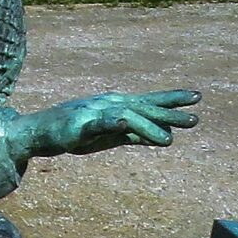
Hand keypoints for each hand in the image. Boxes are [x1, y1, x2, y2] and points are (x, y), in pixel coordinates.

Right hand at [35, 91, 200, 154]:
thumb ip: (137, 134)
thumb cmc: (77, 132)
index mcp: (119, 106)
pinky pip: (99, 123)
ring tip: (169, 139)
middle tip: (195, 119)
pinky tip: (125, 121)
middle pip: (144, 107)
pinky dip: (113, 121)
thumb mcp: (112, 136)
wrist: (41, 132)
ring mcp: (95, 113)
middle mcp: (110, 105)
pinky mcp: (81, 126)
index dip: (172, 99)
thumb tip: (166, 136)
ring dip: (148, 126)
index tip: (196, 98)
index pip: (150, 101)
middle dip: (169, 112)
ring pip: (127, 117)